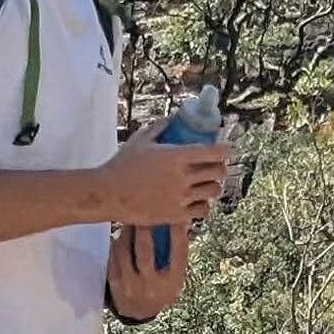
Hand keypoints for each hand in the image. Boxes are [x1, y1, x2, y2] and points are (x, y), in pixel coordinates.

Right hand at [99, 131, 228, 228]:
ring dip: (212, 185)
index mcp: (177, 156)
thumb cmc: (121, 165)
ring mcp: (181, 198)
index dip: (225, 150)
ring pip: (213, 191)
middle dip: (220, 167)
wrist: (107, 194)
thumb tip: (174, 118)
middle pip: (218, 171)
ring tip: (207, 183)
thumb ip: (160, 127)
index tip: (226, 149)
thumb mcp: (140, 139)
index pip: (214, 152)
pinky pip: (202, 210)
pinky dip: (203, 204)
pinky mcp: (176, 216)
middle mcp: (183, 177)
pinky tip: (196, 200)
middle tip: (215, 166)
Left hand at [105, 220, 188, 320]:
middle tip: (143, 211)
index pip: (178, 253)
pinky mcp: (115, 283)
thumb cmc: (161, 287)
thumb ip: (177, 253)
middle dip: (143, 228)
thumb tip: (181, 222)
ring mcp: (131, 285)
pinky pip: (113, 257)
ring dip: (126, 233)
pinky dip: (116, 245)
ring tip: (129, 221)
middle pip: (145, 251)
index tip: (176, 215)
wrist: (139, 312)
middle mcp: (152, 285)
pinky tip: (119, 237)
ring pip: (124, 252)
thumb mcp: (175, 276)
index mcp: (172, 282)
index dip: (178, 232)